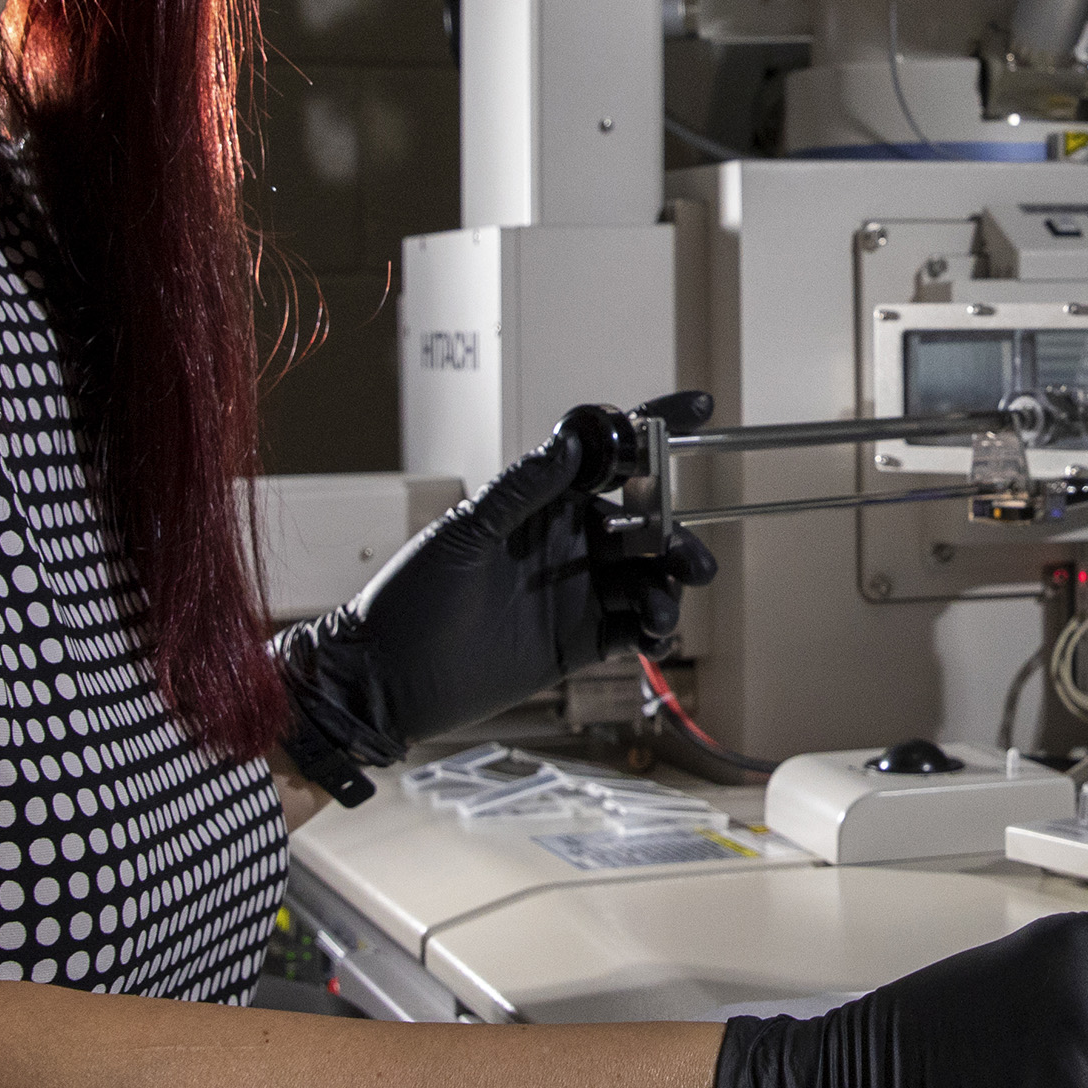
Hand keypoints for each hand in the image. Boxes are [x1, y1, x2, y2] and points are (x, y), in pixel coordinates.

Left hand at [271, 394, 717, 780]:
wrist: (388, 679)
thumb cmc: (411, 598)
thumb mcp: (464, 535)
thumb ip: (522, 490)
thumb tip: (570, 443)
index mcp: (540, 505)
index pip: (604, 457)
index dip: (652, 428)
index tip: (700, 408)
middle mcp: (566, 543)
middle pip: (643, 524)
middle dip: (675, 534)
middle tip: (688, 559)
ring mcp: (575, 593)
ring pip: (645, 578)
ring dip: (668, 587)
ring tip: (662, 609)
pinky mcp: (578, 643)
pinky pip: (634, 629)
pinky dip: (656, 630)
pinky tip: (655, 635)